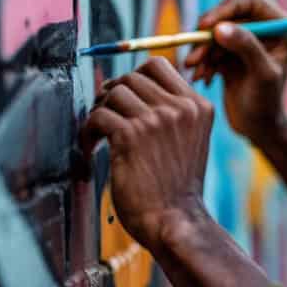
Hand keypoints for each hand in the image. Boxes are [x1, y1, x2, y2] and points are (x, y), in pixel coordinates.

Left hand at [79, 57, 214, 252]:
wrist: (174, 221)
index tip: (124, 98)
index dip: (135, 77)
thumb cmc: (177, 187)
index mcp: (197, 106)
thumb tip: (128, 87)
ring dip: (101, 109)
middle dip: (114, 94)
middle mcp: (179, 108)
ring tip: (99, 133)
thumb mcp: (189, 140)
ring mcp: (155, 120)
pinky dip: (88, 130)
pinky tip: (91, 147)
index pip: (159, 66)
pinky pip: (98, 116)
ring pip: (114, 92)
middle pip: (133, 76)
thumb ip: (172, 113)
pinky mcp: (130, 137)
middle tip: (106, 116)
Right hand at [184, 0, 286, 147]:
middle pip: (227, 14)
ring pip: (214, 33)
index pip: (248, 0)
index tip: (206, 26)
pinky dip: (202, 61)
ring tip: (194, 71)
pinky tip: (202, 79)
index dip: (225, 8)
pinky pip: (209, 48)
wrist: (259, 129)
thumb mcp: (262, 75)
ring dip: (201, 51)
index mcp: (278, 27)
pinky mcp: (229, 54)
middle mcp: (262, 29)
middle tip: (194, 57)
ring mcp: (244, 41)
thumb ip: (246, 48)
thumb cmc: (268, 104)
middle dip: (207, 35)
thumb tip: (221, 27)